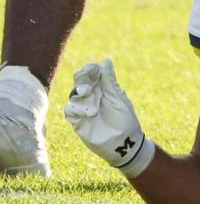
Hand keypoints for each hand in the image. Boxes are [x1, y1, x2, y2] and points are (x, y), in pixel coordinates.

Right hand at [64, 60, 155, 177]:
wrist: (123, 143)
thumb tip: (105, 60)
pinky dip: (76, 108)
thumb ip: (109, 81)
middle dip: (82, 80)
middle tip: (86, 88)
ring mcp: (84, 107)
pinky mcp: (77, 120)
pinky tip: (88, 113)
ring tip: (91, 105)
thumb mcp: (117, 98)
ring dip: (80, 95)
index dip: (90, 69)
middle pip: (80, 80)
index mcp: (104, 87)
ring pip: (74, 94)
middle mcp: (92, 95)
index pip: (92, 72)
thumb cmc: (125, 119)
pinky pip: (70, 110)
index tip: (92, 69)